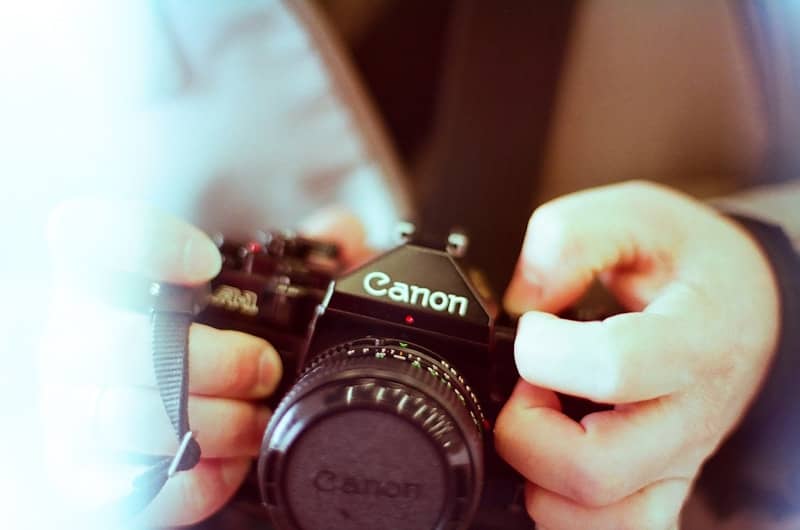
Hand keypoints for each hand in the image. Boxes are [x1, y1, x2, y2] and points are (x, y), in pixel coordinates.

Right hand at [42, 200, 370, 525]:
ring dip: (210, 423)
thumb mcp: (263, 290)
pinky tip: (230, 467)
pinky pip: (127, 487)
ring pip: (120, 417)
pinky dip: (191, 482)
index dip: (142, 244)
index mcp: (110, 280)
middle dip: (208, 360)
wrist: (183, 414)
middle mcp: (78, 339)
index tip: (206, 262)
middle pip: (113, 342)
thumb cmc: (213, 341)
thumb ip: (303, 256)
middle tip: (265, 369)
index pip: (88, 236)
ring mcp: (74, 409)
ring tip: (258, 422)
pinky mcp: (88, 474)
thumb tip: (338, 233)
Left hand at [494, 181, 779, 529]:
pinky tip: (551, 458)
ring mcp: (675, 463)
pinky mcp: (659, 485)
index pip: (613, 368)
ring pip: (598, 521)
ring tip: (543, 421)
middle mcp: (688, 418)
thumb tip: (523, 298)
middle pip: (594, 470)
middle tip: (527, 385)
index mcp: (692, 340)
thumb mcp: (636, 215)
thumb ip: (572, 239)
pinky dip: (560, 508)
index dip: (545, 349)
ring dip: (540, 477)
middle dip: (526, 429)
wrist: (741, 306)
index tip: (534, 325)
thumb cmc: (689, 263)